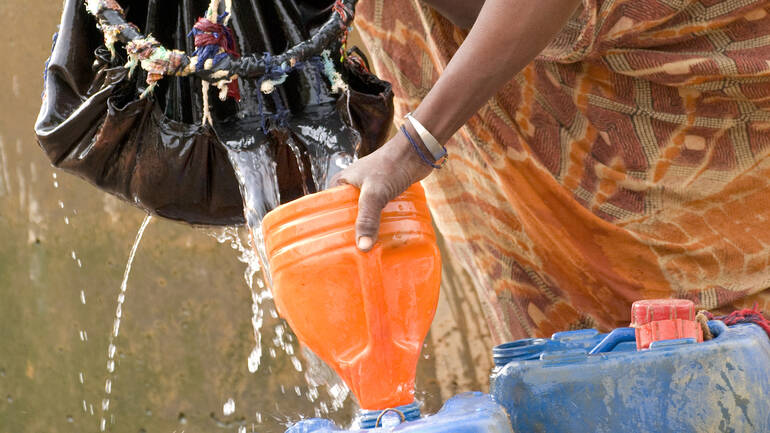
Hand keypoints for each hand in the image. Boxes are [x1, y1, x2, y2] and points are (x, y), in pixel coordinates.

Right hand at [331, 128, 433, 250]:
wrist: (417, 151)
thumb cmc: (392, 165)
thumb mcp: (374, 194)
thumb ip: (367, 219)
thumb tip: (362, 247)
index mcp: (340, 184)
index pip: (326, 210)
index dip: (327, 229)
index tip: (330, 249)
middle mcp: (351, 188)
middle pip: (345, 216)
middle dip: (349, 233)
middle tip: (351, 254)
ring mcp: (369, 191)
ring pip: (364, 216)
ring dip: (366, 230)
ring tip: (367, 251)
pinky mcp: (385, 195)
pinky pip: (378, 214)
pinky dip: (379, 225)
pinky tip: (382, 239)